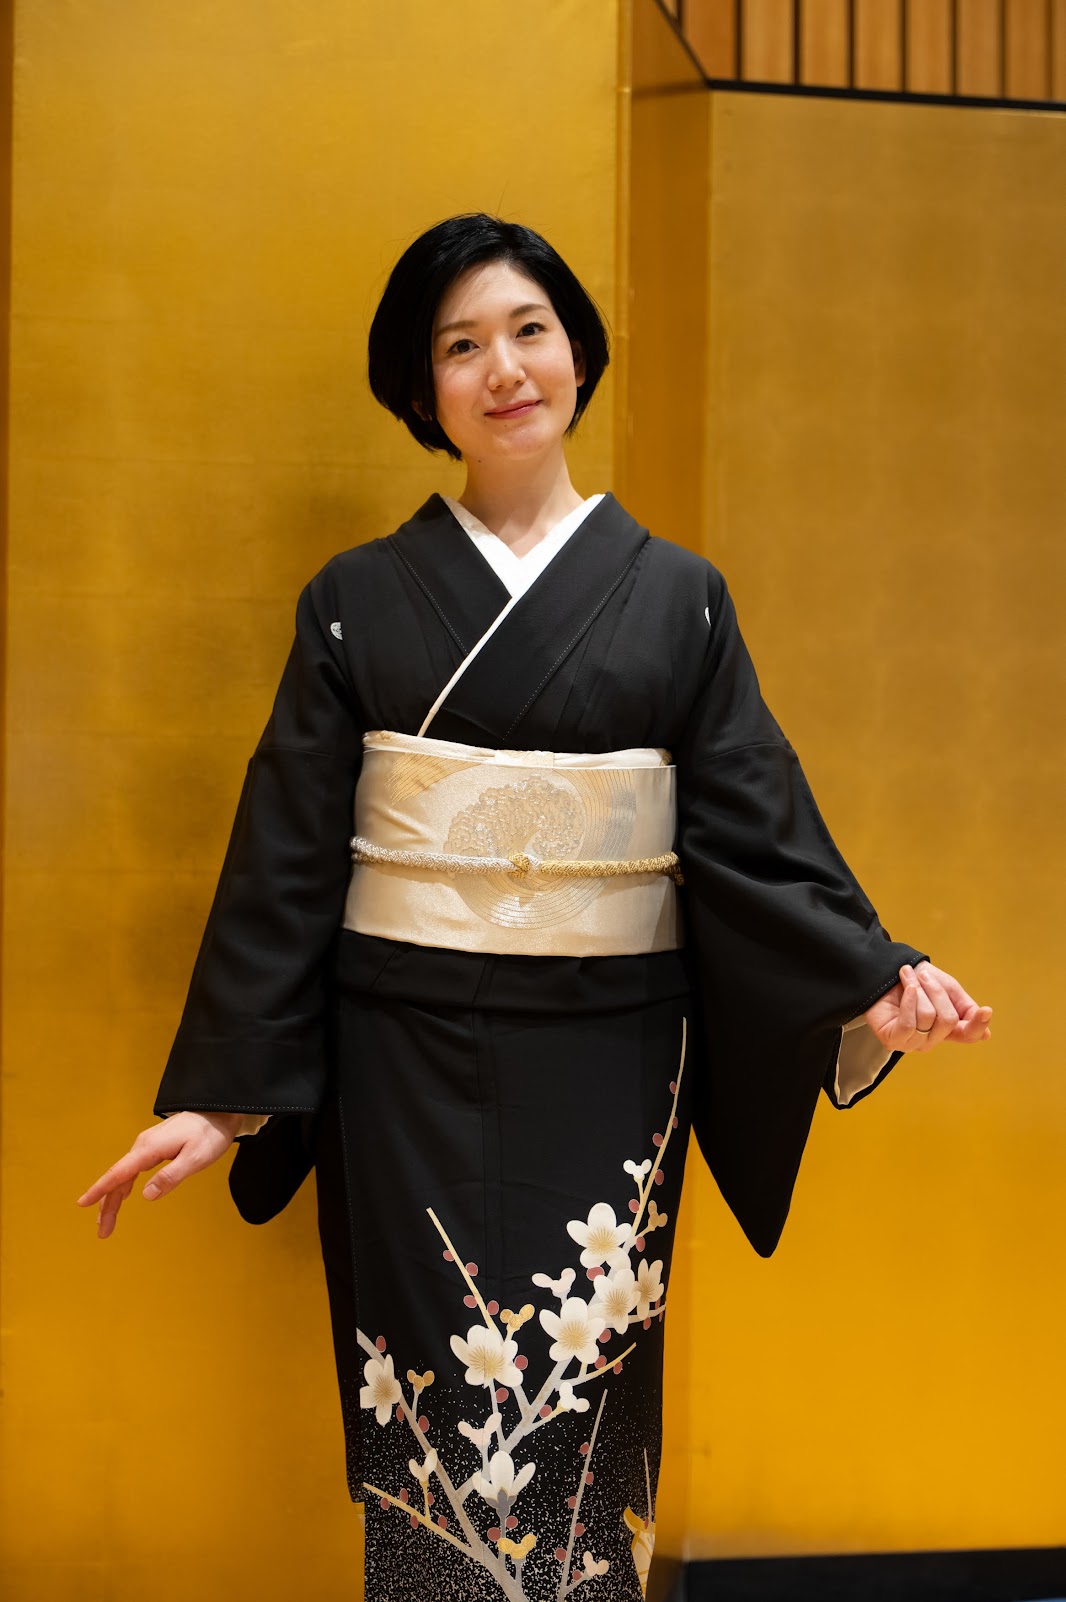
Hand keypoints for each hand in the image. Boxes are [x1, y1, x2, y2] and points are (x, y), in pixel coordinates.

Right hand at [75, 1111, 245, 1239]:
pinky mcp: (154, 1147)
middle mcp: (143, 1146)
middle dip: (107, 1205)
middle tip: (102, 1232)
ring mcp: (148, 1145)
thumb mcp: (195, 1158)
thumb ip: (171, 1176)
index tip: (82, 1204)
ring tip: (107, 1221)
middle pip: (118, 1178)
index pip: (119, 1173)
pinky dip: (124, 1185)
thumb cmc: (210, 1134)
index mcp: (150, 1149)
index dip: (100, 1190)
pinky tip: (123, 1196)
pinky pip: (132, 1169)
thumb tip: (146, 1195)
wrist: (219, 1111)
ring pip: (124, 1175)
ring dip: (114, 1198)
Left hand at [864, 961, 991, 1053]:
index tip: (986, 1010)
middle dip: (935, 991)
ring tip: (907, 977)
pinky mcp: (893, 1041)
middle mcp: (932, 1039)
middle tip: (922, 975)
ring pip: (927, 1018)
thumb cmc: (917, 981)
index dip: (978, 1025)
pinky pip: (908, 1025)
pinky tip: (907, 989)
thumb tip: (986, 1035)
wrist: (883, 971)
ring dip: (918, 990)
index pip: (969, 1035)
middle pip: (947, 1020)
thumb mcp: (947, 988)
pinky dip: (909, 1002)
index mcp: (948, 1028)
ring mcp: (912, 1043)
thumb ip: (964, 1008)